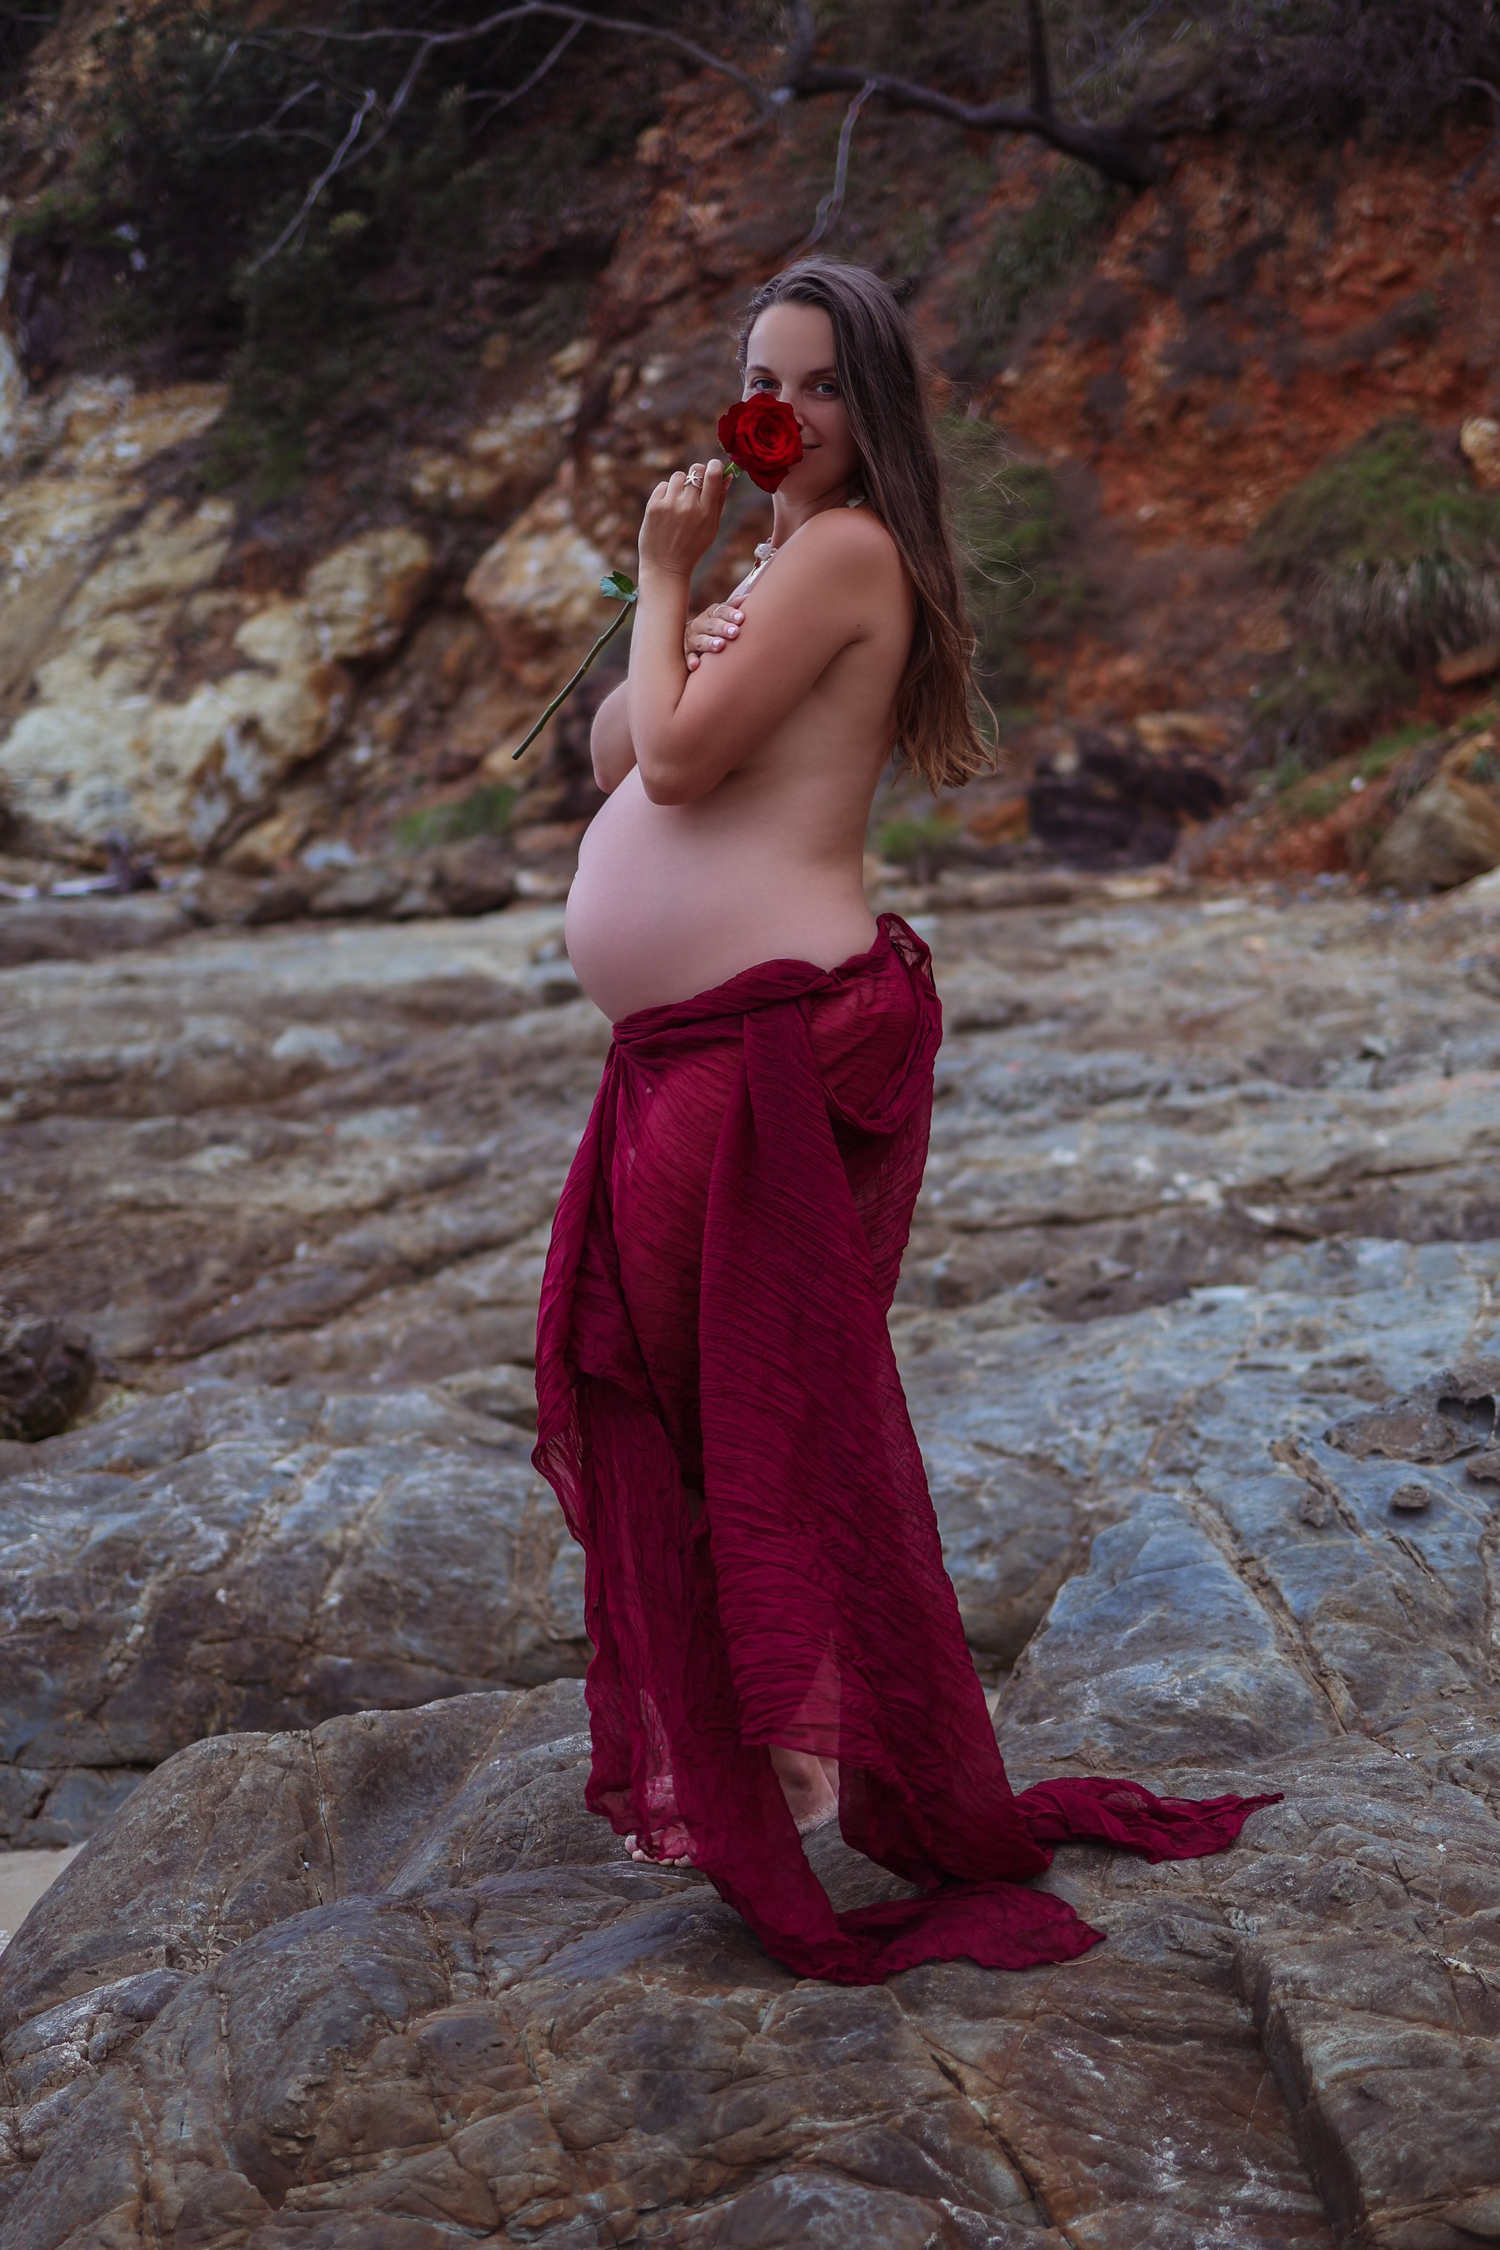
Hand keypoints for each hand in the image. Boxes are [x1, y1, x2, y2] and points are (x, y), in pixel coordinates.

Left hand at [638, 459, 726, 583]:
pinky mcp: (654, 506)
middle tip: (695, 486)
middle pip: (696, 470)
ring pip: (679, 476)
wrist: (665, 567)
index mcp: (706, 512)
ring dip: (681, 484)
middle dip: (698, 474)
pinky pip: (663, 485)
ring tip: (679, 501)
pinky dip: (666, 493)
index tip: (714, 468)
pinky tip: (667, 509)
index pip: (713, 475)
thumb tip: (726, 476)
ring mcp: (669, 505)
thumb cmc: (692, 548)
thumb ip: (719, 501)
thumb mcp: (712, 528)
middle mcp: (688, 506)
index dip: (714, 466)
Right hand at [684, 598, 744, 671]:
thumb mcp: (722, 615)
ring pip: (699, 641)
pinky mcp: (687, 654)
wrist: (690, 639)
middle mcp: (699, 625)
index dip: (730, 614)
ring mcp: (692, 640)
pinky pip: (688, 658)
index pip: (720, 612)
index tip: (741, 618)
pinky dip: (691, 661)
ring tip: (720, 646)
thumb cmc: (714, 626)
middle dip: (722, 628)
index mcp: (710, 614)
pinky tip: (696, 665)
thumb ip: (733, 607)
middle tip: (734, 632)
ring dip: (709, 643)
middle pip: (710, 625)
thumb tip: (749, 596)